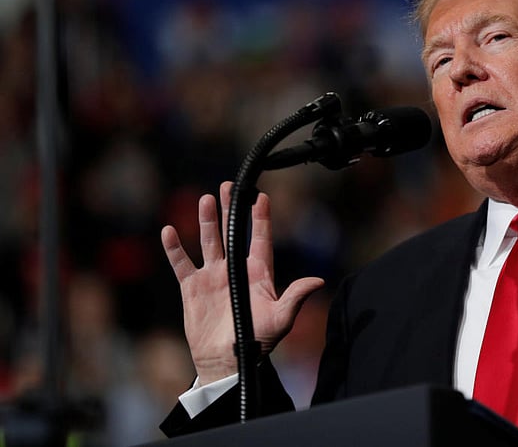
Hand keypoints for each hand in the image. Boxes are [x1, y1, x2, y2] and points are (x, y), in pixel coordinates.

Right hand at [161, 181, 324, 385]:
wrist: (226, 362)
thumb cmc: (257, 341)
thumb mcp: (280, 319)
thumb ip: (295, 297)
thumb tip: (318, 281)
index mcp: (258, 274)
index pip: (260, 239)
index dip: (261, 219)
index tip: (261, 196)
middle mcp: (235, 270)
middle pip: (233, 233)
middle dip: (231, 210)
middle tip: (228, 186)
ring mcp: (213, 277)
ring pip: (209, 242)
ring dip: (206, 221)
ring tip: (206, 199)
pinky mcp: (192, 288)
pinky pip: (181, 264)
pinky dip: (174, 249)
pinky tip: (169, 231)